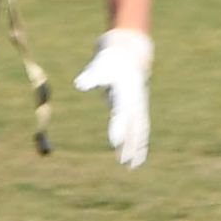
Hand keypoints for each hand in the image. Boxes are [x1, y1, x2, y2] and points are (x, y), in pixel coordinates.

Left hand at [73, 27, 153, 167]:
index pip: (121, 113)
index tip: (114, 143)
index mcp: (125, 92)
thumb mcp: (99, 66)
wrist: (129, 54)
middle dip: (129, 144)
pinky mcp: (138, 110)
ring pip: (139, 131)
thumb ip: (91, 77)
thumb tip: (80, 84)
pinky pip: (140, 130)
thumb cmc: (110, 61)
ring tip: (132, 166)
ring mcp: (139, 106)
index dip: (118, 128)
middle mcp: (135, 101)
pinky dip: (138, 144)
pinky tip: (135, 158)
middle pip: (134, 126)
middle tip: (125, 162)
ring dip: (136, 148)